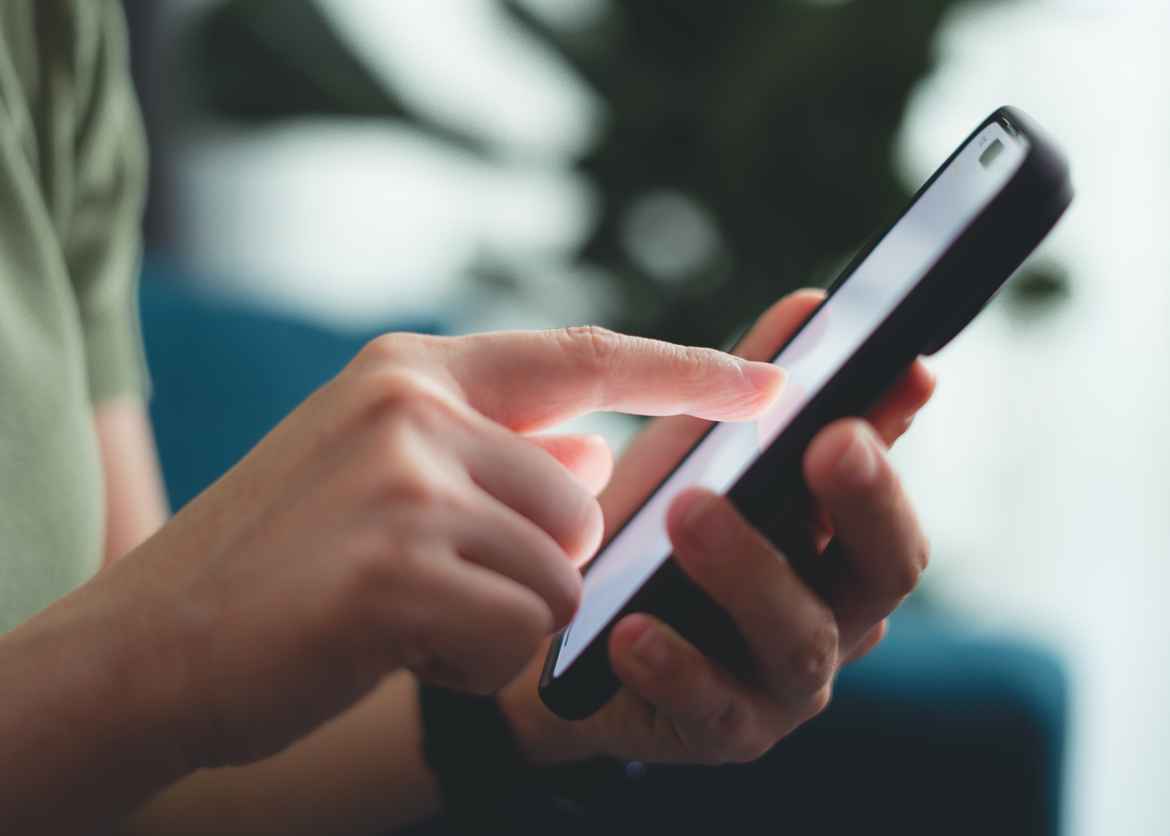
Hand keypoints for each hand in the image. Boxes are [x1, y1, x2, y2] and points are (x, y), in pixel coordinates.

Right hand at [75, 327, 783, 769]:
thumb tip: (595, 453)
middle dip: (537, 561)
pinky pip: (520, 633)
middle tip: (430, 582)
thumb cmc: (281, 566)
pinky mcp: (396, 571)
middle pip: (582, 501)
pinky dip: (473, 659)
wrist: (149, 648)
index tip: (776, 382)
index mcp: (413, 371)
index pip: (585, 354)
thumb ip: (494, 452)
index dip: (690, 371)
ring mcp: (403, 483)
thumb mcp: (381, 475)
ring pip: (562, 574)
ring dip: (502, 616)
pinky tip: (392, 647)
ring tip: (404, 614)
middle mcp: (411, 406)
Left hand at [501, 291, 934, 764]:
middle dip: (865, 500)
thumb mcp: (696, 452)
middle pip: (886, 570)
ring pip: (801, 638)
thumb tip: (813, 306)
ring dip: (751, 570)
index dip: (901, 434)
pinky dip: (676, 665)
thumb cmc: (644, 534)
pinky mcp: (722, 732)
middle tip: (825, 438)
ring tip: (687, 513)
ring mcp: (784, 683)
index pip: (891, 490)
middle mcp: (835, 615)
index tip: (905, 365)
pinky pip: (712, 707)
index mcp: (840, 545)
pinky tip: (631, 629)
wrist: (558, 638)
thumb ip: (753, 388)